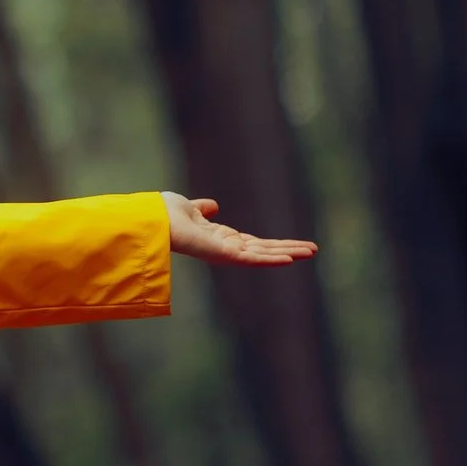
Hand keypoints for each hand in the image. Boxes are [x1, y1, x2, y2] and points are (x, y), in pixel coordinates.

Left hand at [163, 193, 316, 266]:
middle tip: (313, 250)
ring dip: (288, 253)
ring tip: (312, 252)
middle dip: (288, 250)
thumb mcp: (190, 209)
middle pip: (264, 250)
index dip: (274, 244)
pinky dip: (271, 259)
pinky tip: (291, 258)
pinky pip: (252, 259)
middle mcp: (226, 248)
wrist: (153, 219)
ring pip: (264, 255)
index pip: (254, 243)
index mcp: (220, 239)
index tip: (294, 245)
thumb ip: (202, 210)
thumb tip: (213, 206)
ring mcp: (226, 253)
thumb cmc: (165, 215)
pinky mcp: (224, 255)